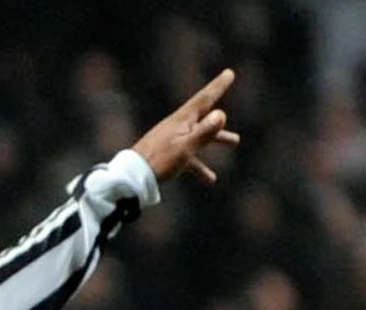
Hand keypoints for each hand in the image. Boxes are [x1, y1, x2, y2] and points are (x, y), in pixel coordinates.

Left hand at [133, 70, 240, 185]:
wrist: (130, 179)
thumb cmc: (158, 162)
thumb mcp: (184, 148)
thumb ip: (203, 132)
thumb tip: (221, 114)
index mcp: (181, 120)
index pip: (204, 99)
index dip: (218, 86)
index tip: (229, 73)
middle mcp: (177, 127)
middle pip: (203, 116)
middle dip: (219, 108)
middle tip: (228, 94)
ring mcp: (171, 140)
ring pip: (198, 136)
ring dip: (216, 138)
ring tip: (235, 141)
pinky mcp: (166, 155)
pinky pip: (188, 158)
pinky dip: (199, 167)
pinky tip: (210, 179)